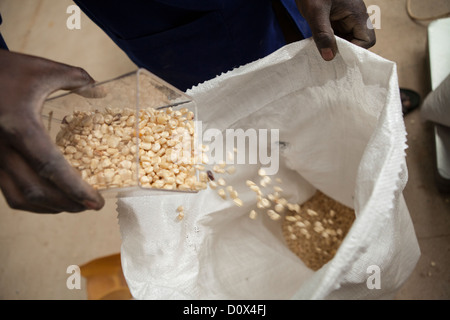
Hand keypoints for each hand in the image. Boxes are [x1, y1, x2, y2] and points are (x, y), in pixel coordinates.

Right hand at [0, 49, 104, 212]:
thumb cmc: (3, 69)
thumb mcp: (42, 68)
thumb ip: (76, 78)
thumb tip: (100, 92)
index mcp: (19, 126)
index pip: (51, 167)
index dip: (75, 189)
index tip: (96, 201)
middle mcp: (3, 148)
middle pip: (36, 191)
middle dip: (67, 204)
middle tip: (90, 206)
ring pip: (18, 197)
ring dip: (49, 208)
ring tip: (73, 205)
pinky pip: (7, 191)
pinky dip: (30, 201)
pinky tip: (49, 197)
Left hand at [295, 0, 375, 60]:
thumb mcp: (316, 12)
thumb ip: (323, 34)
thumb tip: (329, 57)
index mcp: (357, 15)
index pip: (366, 40)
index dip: (354, 51)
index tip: (337, 55)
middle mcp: (354, 18)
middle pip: (357, 42)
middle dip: (343, 51)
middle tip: (326, 55)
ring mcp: (346, 19)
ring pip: (347, 40)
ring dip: (335, 48)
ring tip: (320, 51)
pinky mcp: (336, 20)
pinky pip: (337, 35)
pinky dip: (329, 42)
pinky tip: (317, 45)